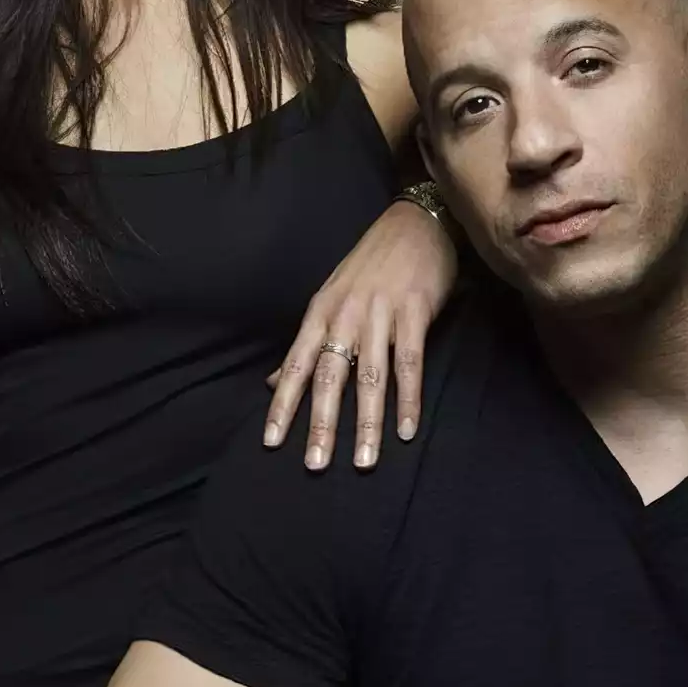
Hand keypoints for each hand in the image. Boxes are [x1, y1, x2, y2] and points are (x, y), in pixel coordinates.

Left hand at [264, 198, 456, 470]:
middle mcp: (346, 315)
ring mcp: (381, 313)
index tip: (271, 442)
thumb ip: (306, 343)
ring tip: (364, 460)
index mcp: (320, 312)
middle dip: (322, 423)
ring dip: (368, 422)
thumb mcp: (330, 298)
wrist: (416, 221)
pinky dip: (409, 399)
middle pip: (330, 376)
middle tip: (315, 464)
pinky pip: (410, 362)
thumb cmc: (371, 264)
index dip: (282, 404)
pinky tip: (406, 430)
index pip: (295, 365)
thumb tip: (272, 381)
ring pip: (370, 376)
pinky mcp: (415, 311)